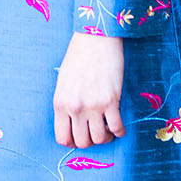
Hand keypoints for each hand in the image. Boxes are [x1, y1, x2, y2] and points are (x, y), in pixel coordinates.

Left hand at [53, 33, 125, 147]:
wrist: (96, 38)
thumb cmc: (78, 56)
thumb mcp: (63, 81)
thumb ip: (66, 103)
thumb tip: (72, 122)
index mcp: (60, 103)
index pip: (63, 138)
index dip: (73, 142)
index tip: (81, 136)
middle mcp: (75, 108)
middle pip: (82, 142)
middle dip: (90, 142)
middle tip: (96, 132)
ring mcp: (94, 105)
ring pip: (100, 139)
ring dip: (105, 138)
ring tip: (108, 129)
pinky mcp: (112, 100)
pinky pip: (117, 128)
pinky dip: (120, 131)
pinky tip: (119, 126)